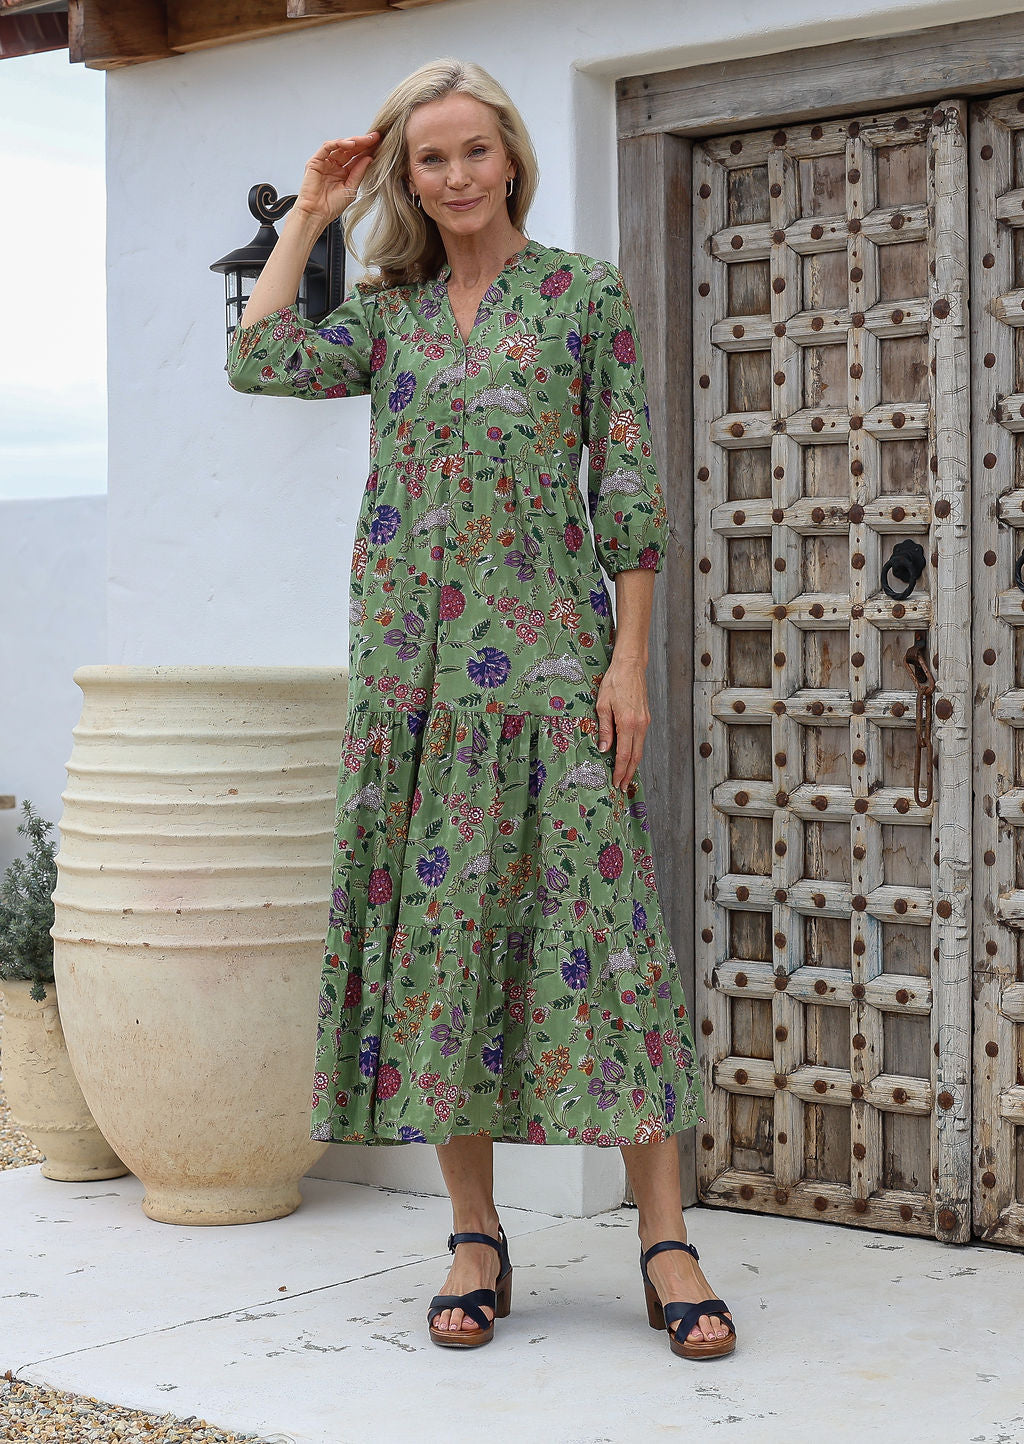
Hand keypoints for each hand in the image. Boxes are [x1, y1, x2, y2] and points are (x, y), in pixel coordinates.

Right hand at [296, 132, 380, 224]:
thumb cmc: (331, 206)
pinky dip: (339, 143)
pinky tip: (350, 144)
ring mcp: (325, 162)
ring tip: (365, 140)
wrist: (316, 214)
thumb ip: (359, 172)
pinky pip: (327, 147)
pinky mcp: (316, 161)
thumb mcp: (351, 188)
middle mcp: (335, 165)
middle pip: (350, 149)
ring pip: (340, 145)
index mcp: (344, 172)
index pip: (357, 157)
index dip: (368, 150)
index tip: (380, 144)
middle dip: (363, 142)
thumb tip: (369, 158)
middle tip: (375, 137)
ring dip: (353, 141)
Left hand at [596, 656, 650, 790]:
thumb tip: (605, 749)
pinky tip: (630, 757)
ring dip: (633, 764)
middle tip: (623, 787)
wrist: (630, 666)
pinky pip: (641, 740)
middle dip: (628, 773)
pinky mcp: (646, 718)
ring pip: (640, 749)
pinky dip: (635, 752)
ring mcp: (645, 721)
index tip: (616, 782)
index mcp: (628, 722)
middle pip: (636, 756)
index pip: (624, 754)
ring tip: (625, 776)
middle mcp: (640, 724)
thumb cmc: (615, 682)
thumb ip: (605, 729)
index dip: (620, 771)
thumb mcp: (602, 705)